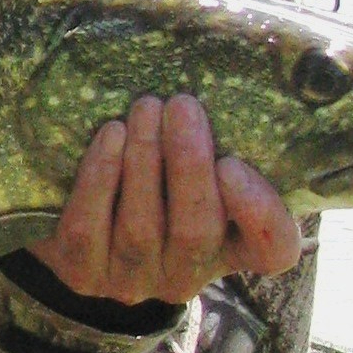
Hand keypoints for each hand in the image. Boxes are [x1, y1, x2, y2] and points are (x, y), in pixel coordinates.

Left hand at [28, 95, 301, 305]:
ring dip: (144, 159)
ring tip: (146, 107)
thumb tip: (227, 71)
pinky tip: (111, 134)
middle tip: (183, 105)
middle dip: (189, 164)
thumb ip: (219, 142)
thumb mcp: (196, 168)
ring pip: (141, 227)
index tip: (234, 164)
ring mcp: (132, 280)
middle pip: (198, 232)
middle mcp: (186, 274)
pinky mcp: (82, 273)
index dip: (260, 214)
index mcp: (232, 249)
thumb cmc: (156, 181)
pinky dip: (100, 176)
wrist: (80, 233)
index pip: (272, 251)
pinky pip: (88, 227)